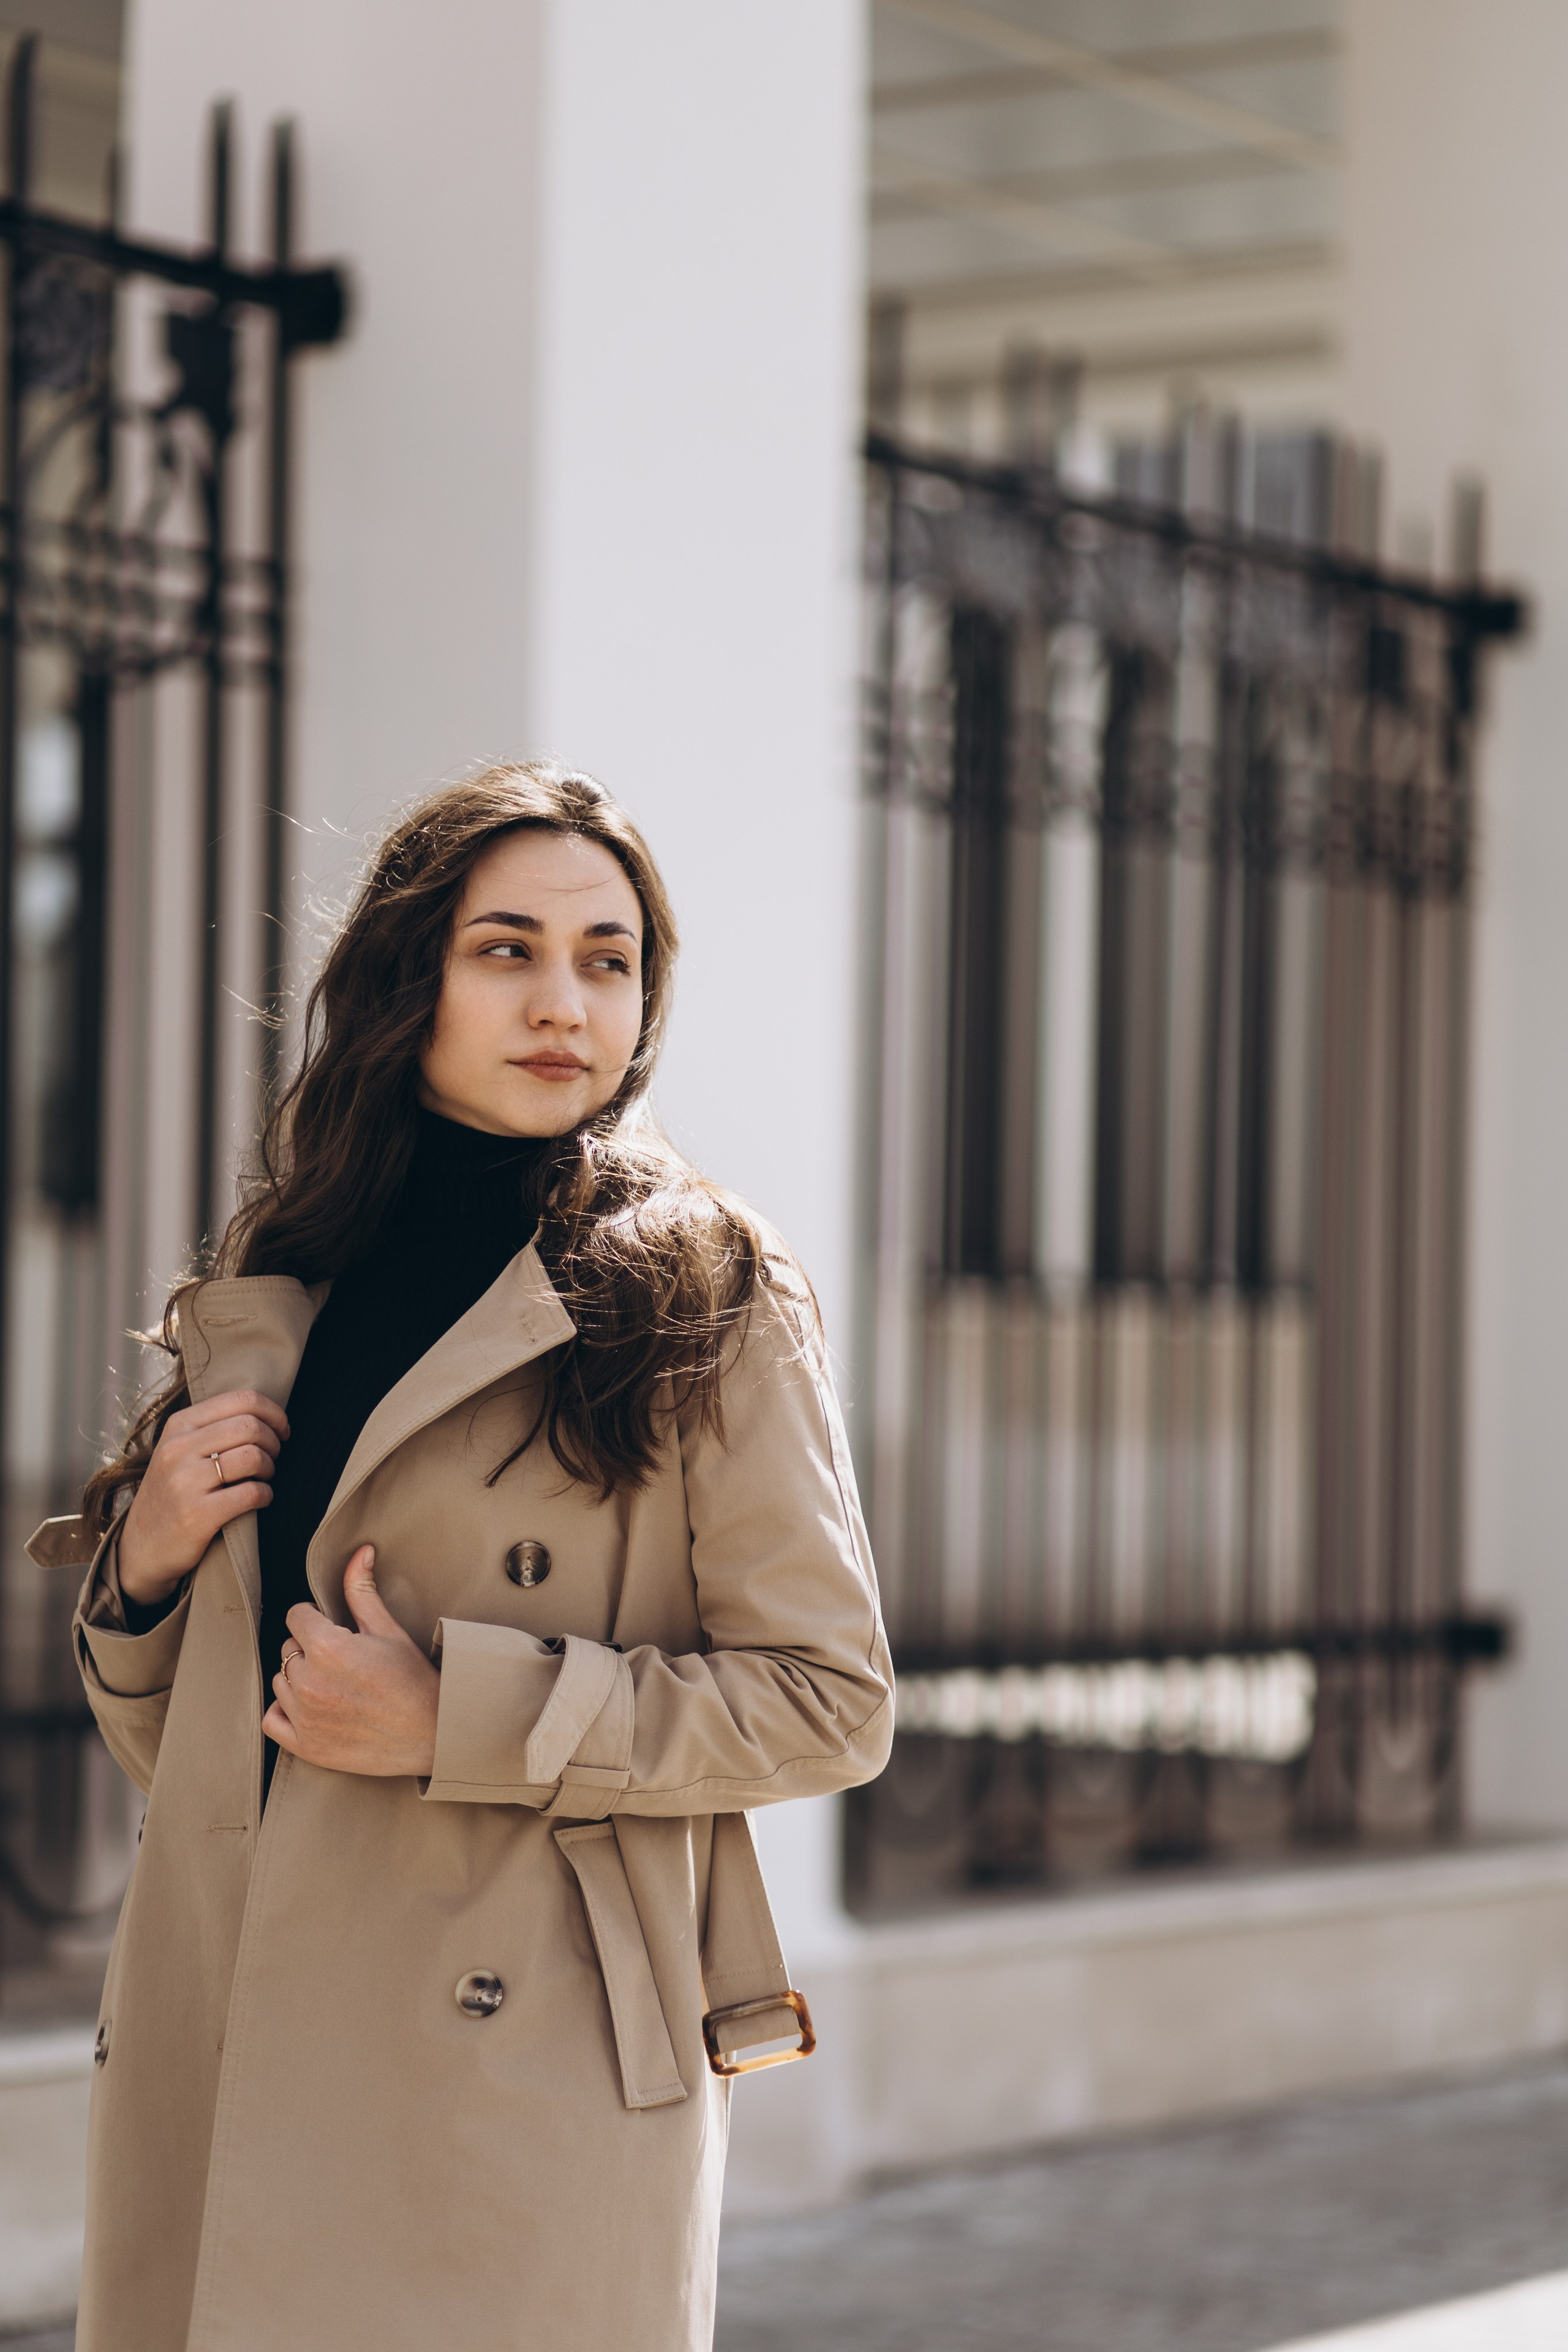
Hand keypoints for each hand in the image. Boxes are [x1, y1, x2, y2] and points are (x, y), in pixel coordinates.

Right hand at [118, 1388, 288, 1606]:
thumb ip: (214, 1427)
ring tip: (263, 1478)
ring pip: (253, 1456)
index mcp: (179, 1425)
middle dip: (274, 1442)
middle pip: (250, 1426)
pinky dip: (266, 1495)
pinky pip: (251, 1493)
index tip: (282, 1429)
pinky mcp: (196, 1515)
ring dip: (270, 1468)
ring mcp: (185, 1482)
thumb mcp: (180, 1450)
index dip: (273, 1412)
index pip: (241, 1399)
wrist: (141, 1547)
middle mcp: (178, 1449)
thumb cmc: (172, 1494)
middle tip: (273, 1458)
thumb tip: (267, 1414)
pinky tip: (260, 1499)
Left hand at [262, 1546, 439, 1779]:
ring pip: (280, 1681)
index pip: (296, 1615)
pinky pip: (271, 1719)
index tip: (336, 1630)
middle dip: (309, 1649)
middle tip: (342, 1660)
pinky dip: (284, 1712)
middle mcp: (309, 1682)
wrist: (432, 1733)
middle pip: (287, 1648)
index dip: (316, 1618)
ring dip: (298, 1679)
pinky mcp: (305, 1746)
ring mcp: (305, 1717)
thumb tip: (360, 1552)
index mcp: (327, 1647)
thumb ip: (362, 1590)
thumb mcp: (389, 1630)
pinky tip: (310, 1707)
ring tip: (333, 1684)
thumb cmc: (413, 1680)